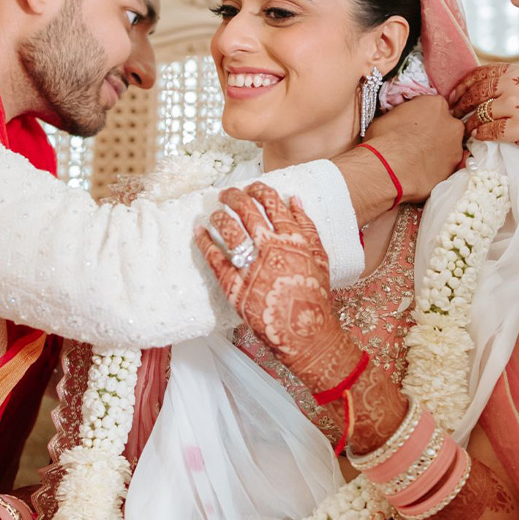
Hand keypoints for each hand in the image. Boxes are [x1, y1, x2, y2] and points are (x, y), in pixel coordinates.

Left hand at [196, 182, 360, 396]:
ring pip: (228, 230)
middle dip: (234, 197)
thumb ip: (307, 226)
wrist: (306, 333)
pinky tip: (198, 232)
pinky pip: (214, 258)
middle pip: (246, 211)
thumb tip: (294, 199)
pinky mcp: (234, 286)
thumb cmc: (315, 296)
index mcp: (292, 238)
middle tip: (226, 194)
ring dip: (218, 216)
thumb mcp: (320, 257)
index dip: (259, 190)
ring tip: (214, 213)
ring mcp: (251, 266)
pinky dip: (204, 242)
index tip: (252, 186)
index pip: (272, 203)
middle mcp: (270, 248)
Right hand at [360, 95, 465, 199]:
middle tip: (417, 142)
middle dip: (434, 132)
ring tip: (418, 158)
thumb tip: (399, 120)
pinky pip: (446, 165)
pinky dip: (437, 167)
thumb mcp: (388, 116)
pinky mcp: (453, 168)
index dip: (422, 116)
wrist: (390, 170)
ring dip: (437, 150)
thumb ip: (403, 115)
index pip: (432, 106)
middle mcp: (451, 124)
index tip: (413, 123)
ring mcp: (455, 147)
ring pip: (449, 146)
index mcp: (435, 104)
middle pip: (446, 125)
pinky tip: (422, 170)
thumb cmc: (386, 141)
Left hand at [449, 64, 518, 170]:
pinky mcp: (516, 128)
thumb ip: (515, 86)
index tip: (454, 93)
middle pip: (476, 92)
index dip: (463, 83)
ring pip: (479, 113)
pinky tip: (477, 138)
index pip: (481, 72)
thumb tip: (484, 90)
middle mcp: (516, 85)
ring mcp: (516, 106)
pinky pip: (488, 131)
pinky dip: (479, 135)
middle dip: (460, 104)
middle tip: (453, 113)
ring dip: (468, 122)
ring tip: (464, 129)